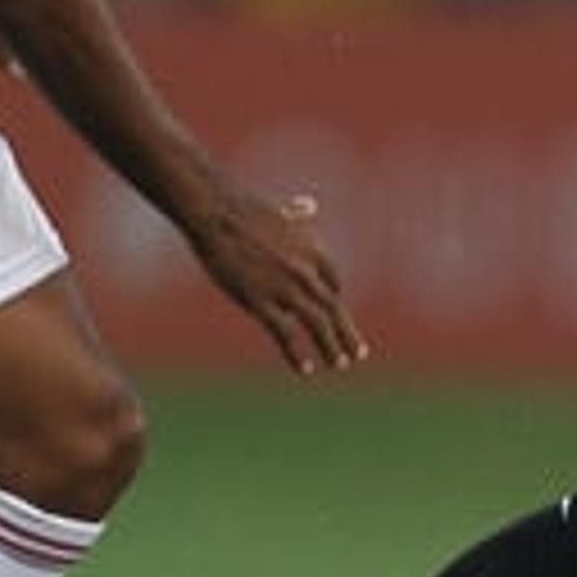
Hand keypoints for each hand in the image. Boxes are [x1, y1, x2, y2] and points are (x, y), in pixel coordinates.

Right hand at [190, 190, 365, 376]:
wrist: (217, 213)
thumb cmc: (242, 211)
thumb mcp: (281, 212)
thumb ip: (298, 216)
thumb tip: (308, 206)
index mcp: (313, 249)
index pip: (334, 283)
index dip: (335, 301)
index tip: (336, 315)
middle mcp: (305, 271)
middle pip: (333, 307)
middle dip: (347, 333)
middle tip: (359, 354)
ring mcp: (284, 288)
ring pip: (318, 324)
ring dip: (332, 347)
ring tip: (339, 365)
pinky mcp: (259, 301)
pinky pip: (286, 335)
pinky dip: (298, 355)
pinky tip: (306, 370)